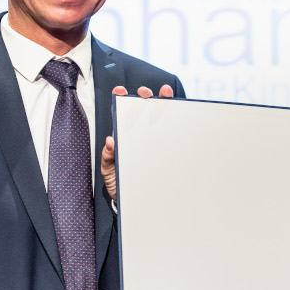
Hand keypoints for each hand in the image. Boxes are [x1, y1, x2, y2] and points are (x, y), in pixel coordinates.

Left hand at [102, 84, 173, 200]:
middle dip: (145, 97)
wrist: (134, 199)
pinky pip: (172, 134)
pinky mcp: (165, 150)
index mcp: (123, 137)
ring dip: (163, 102)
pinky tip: (181, 113)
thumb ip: (108, 157)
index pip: (122, 114)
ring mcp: (152, 141)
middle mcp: (138, 135)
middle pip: (143, 110)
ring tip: (166, 93)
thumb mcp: (109, 170)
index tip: (120, 90)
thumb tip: (111, 141)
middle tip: (145, 92)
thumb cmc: (118, 181)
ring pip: (160, 118)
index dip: (121, 100)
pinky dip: (178, 122)